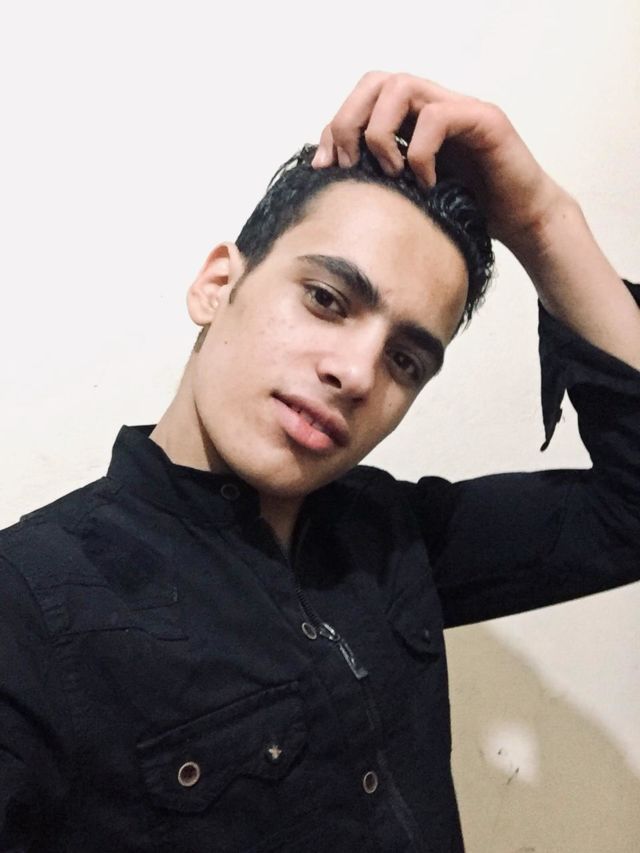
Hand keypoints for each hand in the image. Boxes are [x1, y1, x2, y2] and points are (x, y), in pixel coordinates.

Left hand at [312, 71, 567, 254]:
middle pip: (376, 81)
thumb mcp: (408, 196)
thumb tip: (327, 177)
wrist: (521, 219)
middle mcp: (432, 105)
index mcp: (411, 120)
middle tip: (349, 166)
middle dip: (349, 122)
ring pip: (400, 88)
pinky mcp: (483, 120)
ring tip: (391, 174)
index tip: (325, 168)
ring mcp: (458, 108)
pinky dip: (420, 154)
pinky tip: (426, 185)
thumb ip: (377, 179)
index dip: (334, 128)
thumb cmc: (467, 210)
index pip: (361, 99)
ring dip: (381, 135)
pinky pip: (436, 118)